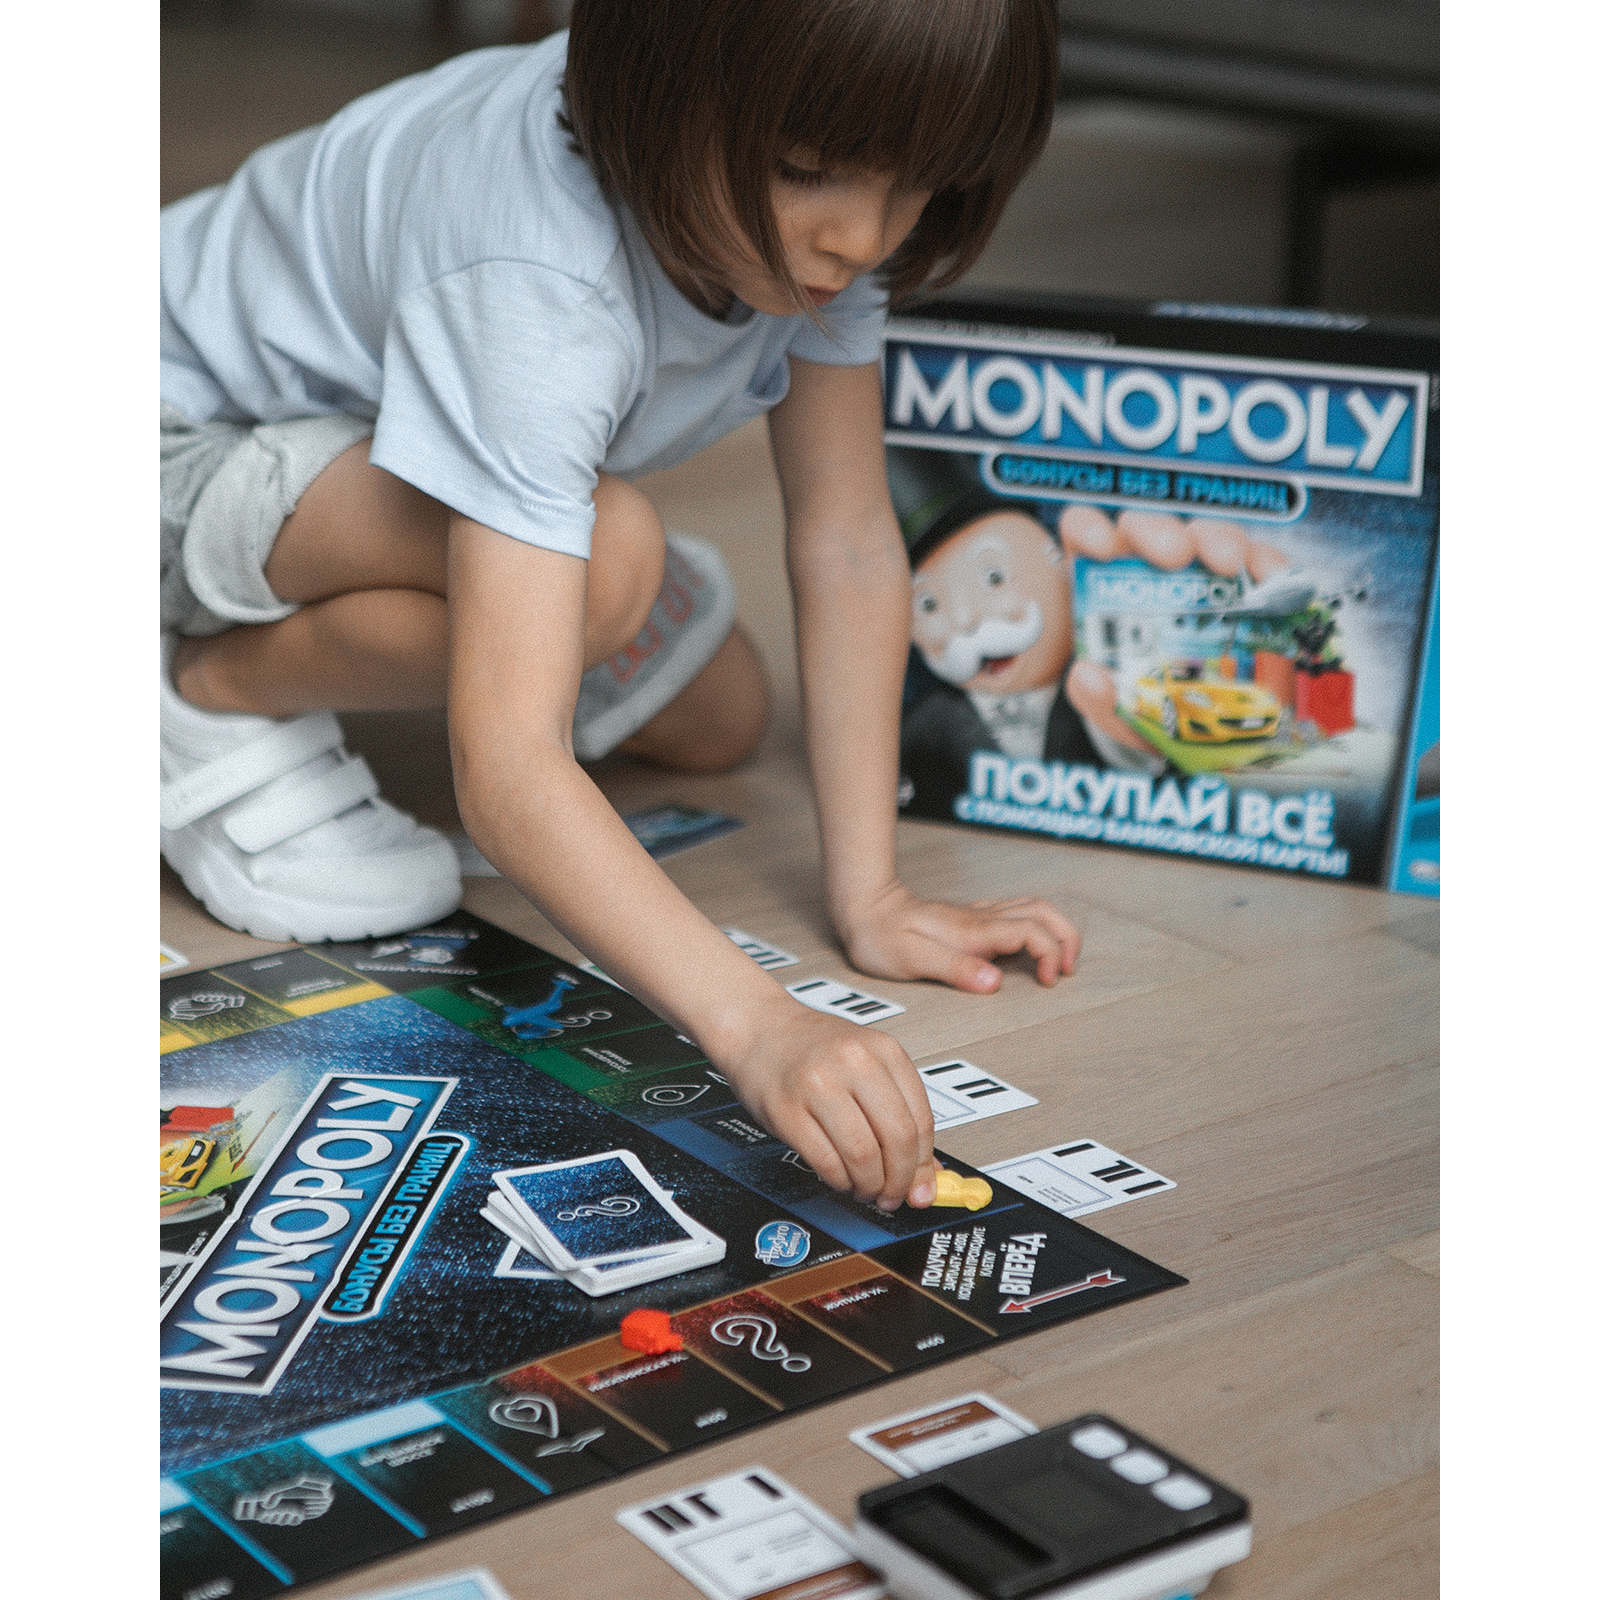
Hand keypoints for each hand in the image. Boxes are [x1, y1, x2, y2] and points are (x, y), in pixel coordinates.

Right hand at [719, 997, 937, 1210]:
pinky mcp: (786, 1110)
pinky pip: (826, 1161)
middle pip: (897, 1139)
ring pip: (862, 1155)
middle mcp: (853, 1062)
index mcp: (882, 1050)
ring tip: (865, 1187)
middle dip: (899, 1180)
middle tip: (893, 1195)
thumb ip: (898, 1112)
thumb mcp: (866, 1064)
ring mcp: (818, 1085)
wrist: (760, 1027)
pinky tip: (840, 1177)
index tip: (921, 1186)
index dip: (924, 1164)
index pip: (921, 1120)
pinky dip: (839, 1180)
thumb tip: (926, 1172)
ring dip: (868, 1185)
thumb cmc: (812, 1047)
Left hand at [838, 881, 1079, 992]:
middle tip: (1066, 971)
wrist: (863, 907)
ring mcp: (978, 915)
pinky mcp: (971, 918)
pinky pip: (1017, 911)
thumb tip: (994, 982)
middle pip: (1044, 913)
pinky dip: (1038, 925)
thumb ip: (955, 969)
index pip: (1032, 932)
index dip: (1050, 955)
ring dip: (1056, 930)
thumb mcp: (912, 959)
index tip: (1047, 981)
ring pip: (1034, 907)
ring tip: (1059, 961)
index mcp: (974, 930)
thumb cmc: (881, 936)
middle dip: (1067, 939)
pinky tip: (1031, 945)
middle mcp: (981, 918)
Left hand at [1057, 506, 1289, 752]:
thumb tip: (1088, 677)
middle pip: (1149, 527)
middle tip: (1176, 555)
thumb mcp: (1118, 710)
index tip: (1102, 549)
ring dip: (1217, 540)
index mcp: (1104, 586)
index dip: (1090, 528)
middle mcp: (1149, 567)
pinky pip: (1259, 558)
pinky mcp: (1250, 582)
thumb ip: (1097, 697)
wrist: (1197, 732)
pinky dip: (1266, 562)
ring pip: (1206, 533)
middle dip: (1161, 533)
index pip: (1084, 534)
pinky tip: (1271, 577)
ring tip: (1230, 565)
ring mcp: (1202, 570)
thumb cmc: (1147, 706)